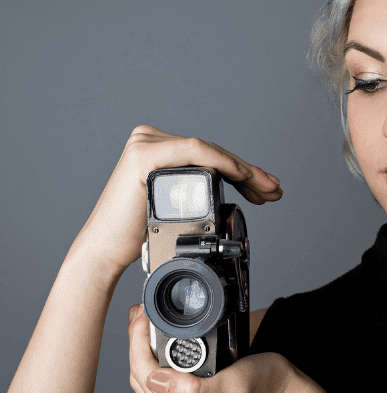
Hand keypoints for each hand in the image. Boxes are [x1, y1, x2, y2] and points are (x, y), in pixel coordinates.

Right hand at [72, 125, 281, 277]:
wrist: (106, 251)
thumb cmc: (139, 234)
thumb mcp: (176, 207)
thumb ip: (197, 191)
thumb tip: (234, 191)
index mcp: (159, 149)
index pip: (210, 156)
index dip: (243, 171)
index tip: (266, 189)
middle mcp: (152, 140)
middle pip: (213, 154)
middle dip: (249, 174)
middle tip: (274, 190)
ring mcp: (146, 143)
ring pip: (209, 151)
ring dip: (244, 170)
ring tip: (267, 189)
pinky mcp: (145, 154)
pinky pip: (195, 152)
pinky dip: (224, 163)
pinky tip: (244, 177)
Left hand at [127, 305, 314, 392]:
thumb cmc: (268, 386)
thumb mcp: (236, 382)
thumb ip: (195, 389)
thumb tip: (156, 380)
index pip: (144, 376)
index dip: (137, 341)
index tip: (142, 314)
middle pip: (142, 380)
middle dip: (138, 344)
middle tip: (142, 313)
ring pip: (149, 385)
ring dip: (145, 353)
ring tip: (148, 325)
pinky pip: (162, 390)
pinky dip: (158, 365)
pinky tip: (161, 348)